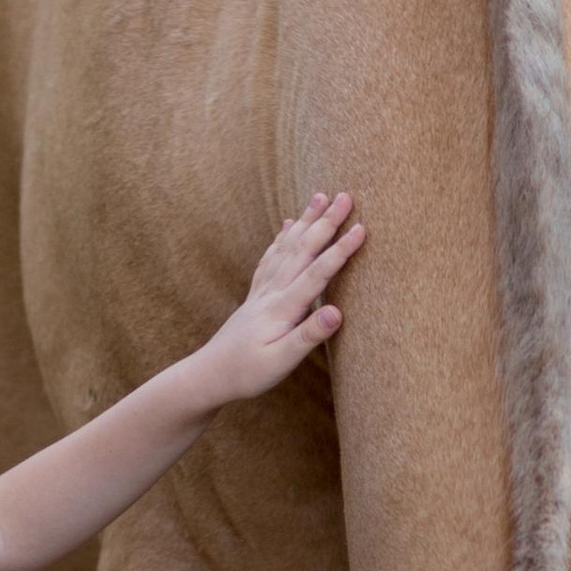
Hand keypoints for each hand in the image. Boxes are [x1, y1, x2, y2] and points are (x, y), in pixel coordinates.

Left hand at [196, 191, 363, 403]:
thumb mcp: (282, 362)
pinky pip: (271, 258)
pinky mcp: (256, 295)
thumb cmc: (248, 373)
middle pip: (302, 250)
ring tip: (320, 197)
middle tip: (346, 196)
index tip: (361, 228)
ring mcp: (262, 290)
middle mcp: (271, 292)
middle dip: (326, 222)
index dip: (340, 250)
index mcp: (282, 308)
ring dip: (306, 222)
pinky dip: (281, 238)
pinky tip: (288, 225)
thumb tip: (336, 312)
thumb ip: (308, 336)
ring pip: (287, 247)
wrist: (210, 374)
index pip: (316, 273)